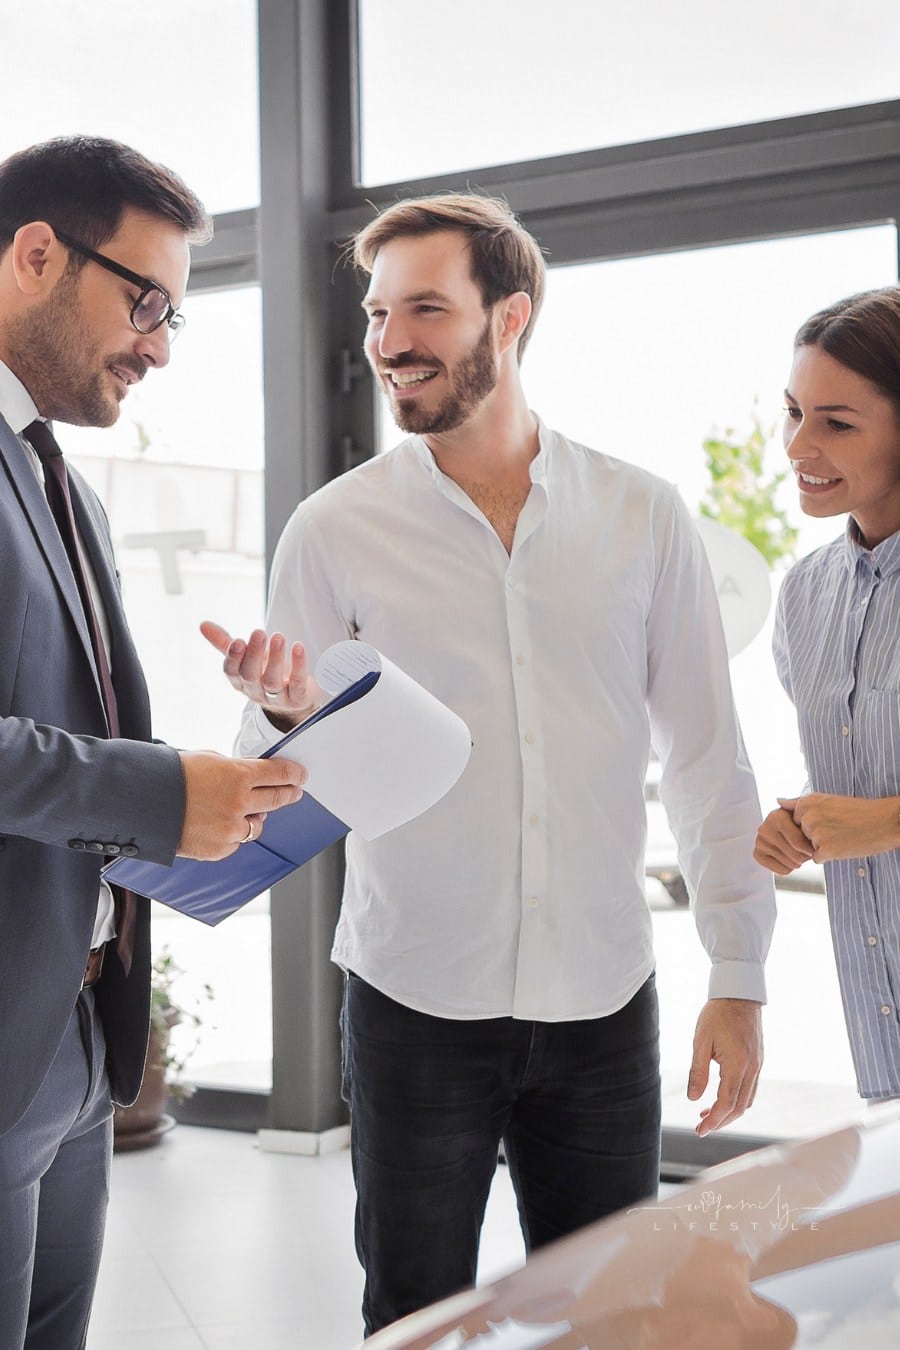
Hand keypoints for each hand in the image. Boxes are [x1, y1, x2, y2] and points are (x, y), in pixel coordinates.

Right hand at [177, 750, 306, 859]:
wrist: (143, 803)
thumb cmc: (171, 776)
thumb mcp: (208, 760)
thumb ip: (234, 769)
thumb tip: (251, 776)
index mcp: (238, 776)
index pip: (278, 773)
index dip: (293, 774)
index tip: (300, 775)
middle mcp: (239, 803)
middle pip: (277, 799)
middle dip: (289, 793)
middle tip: (295, 791)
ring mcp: (231, 829)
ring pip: (257, 825)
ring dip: (255, 816)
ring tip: (244, 809)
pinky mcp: (220, 848)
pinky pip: (236, 841)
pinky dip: (232, 834)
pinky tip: (217, 824)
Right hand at [200, 620, 323, 728]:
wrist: (294, 700)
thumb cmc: (266, 673)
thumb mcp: (246, 658)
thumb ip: (225, 643)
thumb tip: (203, 625)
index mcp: (240, 680)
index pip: (231, 671)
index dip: (233, 657)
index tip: (238, 641)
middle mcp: (256, 690)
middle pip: (250, 675)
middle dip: (254, 654)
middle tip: (259, 633)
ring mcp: (276, 698)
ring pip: (272, 681)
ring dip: (275, 658)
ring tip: (278, 637)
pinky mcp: (297, 699)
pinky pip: (298, 684)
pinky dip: (299, 667)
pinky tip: (298, 648)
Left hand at [688, 998, 762, 1136]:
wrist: (740, 993)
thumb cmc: (717, 1014)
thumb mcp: (701, 1041)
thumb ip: (698, 1072)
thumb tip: (693, 1099)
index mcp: (737, 1065)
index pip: (726, 1104)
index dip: (713, 1121)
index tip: (700, 1130)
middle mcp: (752, 1069)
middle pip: (739, 1108)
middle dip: (720, 1121)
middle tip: (701, 1127)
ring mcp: (758, 1065)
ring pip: (747, 1100)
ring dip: (729, 1112)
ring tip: (707, 1114)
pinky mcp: (758, 1060)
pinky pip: (750, 1089)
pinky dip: (737, 1099)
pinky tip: (722, 1097)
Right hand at [754, 804, 813, 875]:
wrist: (790, 829)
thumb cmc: (800, 821)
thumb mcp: (804, 812)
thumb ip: (797, 805)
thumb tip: (779, 800)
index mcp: (775, 817)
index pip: (797, 842)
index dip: (810, 848)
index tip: (815, 846)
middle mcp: (764, 829)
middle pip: (794, 855)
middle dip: (805, 856)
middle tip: (808, 851)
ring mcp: (759, 842)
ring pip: (789, 863)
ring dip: (798, 861)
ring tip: (800, 853)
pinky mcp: (757, 854)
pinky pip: (781, 871)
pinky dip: (789, 868)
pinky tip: (790, 858)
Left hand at [779, 792, 899, 862]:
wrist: (885, 822)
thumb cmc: (857, 811)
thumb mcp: (826, 800)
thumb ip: (799, 802)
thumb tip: (778, 801)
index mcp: (806, 802)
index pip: (794, 822)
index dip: (812, 824)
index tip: (830, 818)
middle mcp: (807, 817)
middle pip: (800, 836)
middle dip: (816, 836)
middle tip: (838, 827)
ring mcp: (815, 834)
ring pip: (808, 848)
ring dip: (823, 846)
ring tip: (842, 834)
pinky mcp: (825, 850)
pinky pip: (817, 858)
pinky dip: (830, 855)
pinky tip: (844, 845)